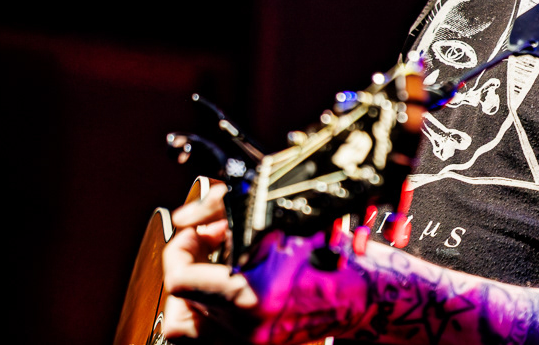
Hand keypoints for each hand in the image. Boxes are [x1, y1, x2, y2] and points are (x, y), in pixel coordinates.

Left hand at [163, 184, 365, 342]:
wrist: (358, 294)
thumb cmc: (330, 257)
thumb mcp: (280, 220)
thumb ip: (222, 208)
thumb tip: (189, 216)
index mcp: (252, 293)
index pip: (180, 279)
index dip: (180, 247)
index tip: (195, 230)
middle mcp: (245, 325)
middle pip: (181, 297)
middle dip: (189, 262)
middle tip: (207, 242)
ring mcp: (247, 341)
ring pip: (187, 324)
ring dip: (190, 293)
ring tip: (208, 271)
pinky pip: (206, 338)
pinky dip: (204, 315)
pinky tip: (220, 293)